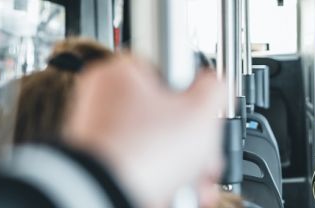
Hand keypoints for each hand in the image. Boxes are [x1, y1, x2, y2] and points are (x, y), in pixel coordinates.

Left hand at [65, 55, 226, 206]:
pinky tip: (176, 189)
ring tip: (194, 180)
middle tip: (205, 154)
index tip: (204, 111)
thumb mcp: (201, 111)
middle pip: (166, 114)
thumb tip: (216, 84)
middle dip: (194, 140)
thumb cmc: (144, 153)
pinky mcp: (100, 164)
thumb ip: (215, 88)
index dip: (194, 95)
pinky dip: (162, 176)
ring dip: (183, 163)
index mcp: (119, 74)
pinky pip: (141, 163)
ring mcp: (98, 134)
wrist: (107, 195)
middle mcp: (102, 100)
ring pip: (156, 142)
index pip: (168, 70)